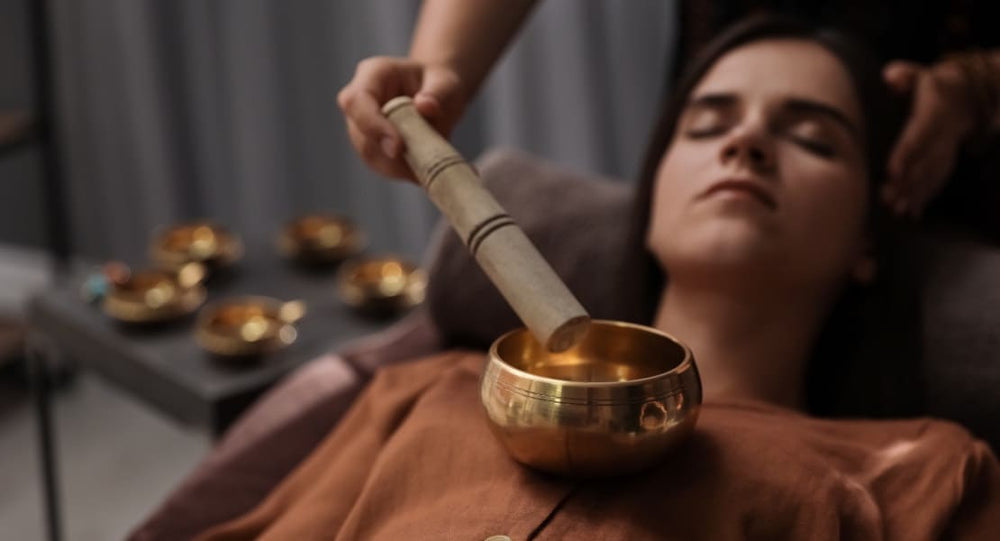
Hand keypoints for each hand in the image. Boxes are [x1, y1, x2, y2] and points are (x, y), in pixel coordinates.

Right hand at [337, 57, 465, 181]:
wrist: (439, 93)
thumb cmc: (440, 82)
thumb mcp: (447, 81)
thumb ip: (438, 92)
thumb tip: (425, 106)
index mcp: (373, 74)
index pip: (357, 101)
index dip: (373, 126)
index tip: (397, 147)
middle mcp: (360, 100)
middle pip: (359, 133)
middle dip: (387, 155)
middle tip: (421, 166)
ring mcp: (362, 125)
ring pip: (368, 154)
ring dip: (396, 167)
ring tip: (426, 168)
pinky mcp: (372, 145)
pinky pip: (380, 165)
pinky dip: (402, 172)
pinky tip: (422, 171)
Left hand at [882, 60, 978, 217]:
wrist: (969, 94)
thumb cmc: (934, 84)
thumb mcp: (921, 75)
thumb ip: (905, 75)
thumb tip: (890, 76)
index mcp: (933, 115)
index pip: (917, 136)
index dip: (905, 154)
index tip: (892, 172)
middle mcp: (943, 136)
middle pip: (924, 162)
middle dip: (908, 183)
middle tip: (888, 200)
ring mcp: (947, 149)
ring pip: (932, 174)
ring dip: (915, 194)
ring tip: (898, 211)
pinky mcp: (946, 159)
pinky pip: (938, 179)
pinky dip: (926, 196)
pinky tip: (913, 213)